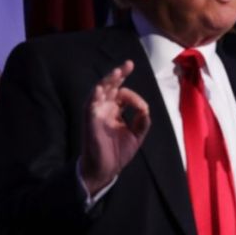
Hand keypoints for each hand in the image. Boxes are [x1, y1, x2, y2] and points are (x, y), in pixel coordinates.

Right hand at [80, 60, 150, 195]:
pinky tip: (101, 89)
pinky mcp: (90, 121)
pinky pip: (90, 106)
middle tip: (128, 64)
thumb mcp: (136, 136)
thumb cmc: (118, 153)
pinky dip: (95, 97)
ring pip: (99, 91)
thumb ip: (142, 122)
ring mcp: (96, 113)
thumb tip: (145, 109)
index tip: (143, 108)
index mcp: (114, 111)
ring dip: (107, 81)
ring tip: (117, 72)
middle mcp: (104, 108)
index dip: (134, 97)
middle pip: (110, 86)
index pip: (123, 94)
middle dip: (119, 75)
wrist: (106, 170)